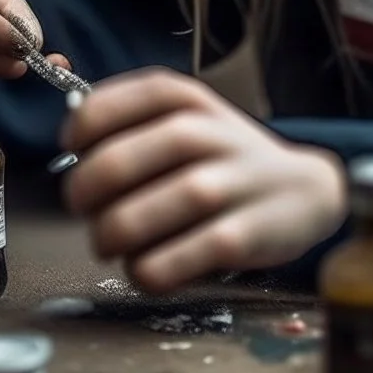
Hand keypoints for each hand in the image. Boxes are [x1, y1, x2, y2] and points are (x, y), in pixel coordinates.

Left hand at [61, 68, 348, 291]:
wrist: (305, 190)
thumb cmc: (226, 160)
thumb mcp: (189, 118)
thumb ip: (131, 121)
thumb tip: (68, 136)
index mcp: (185, 99)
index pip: (104, 106)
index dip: (77, 135)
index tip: (74, 152)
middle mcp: (204, 134)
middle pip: (112, 165)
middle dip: (82, 196)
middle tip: (87, 209)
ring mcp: (225, 186)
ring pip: (132, 219)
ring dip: (107, 237)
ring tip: (113, 242)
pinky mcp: (239, 238)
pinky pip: (165, 265)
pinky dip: (142, 272)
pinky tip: (149, 267)